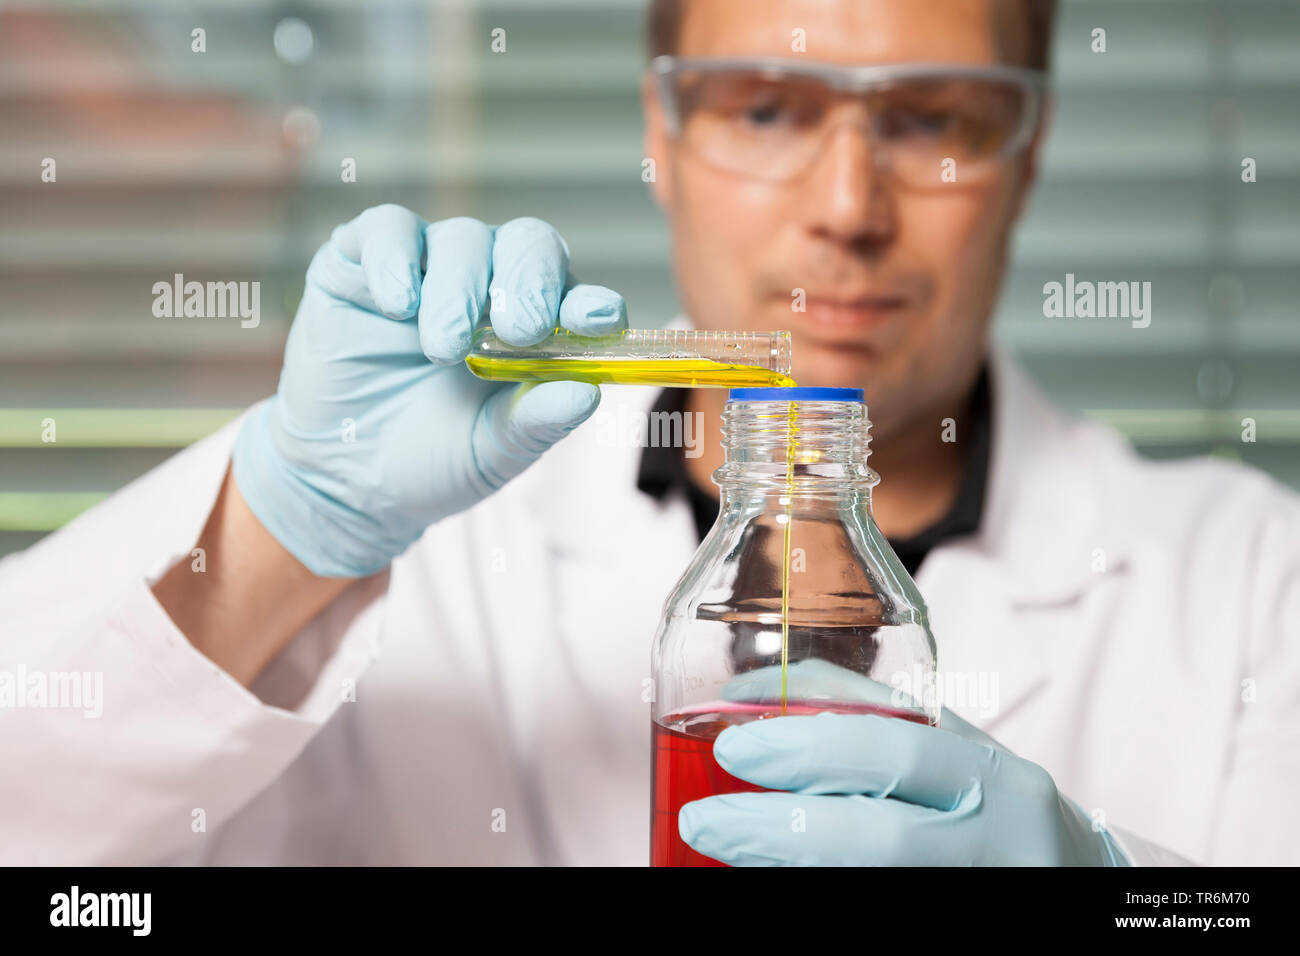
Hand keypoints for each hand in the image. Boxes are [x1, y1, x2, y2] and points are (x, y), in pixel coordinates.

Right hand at [232, 205, 625, 576]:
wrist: (347, 478)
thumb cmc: (435, 458)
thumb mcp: (493, 452)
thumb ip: (538, 422)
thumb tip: (589, 393)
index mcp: (539, 327)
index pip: (578, 295)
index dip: (591, 303)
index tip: (594, 321)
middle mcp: (491, 283)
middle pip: (527, 245)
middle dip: (528, 283)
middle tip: (520, 331)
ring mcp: (430, 265)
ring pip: (462, 237)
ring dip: (459, 290)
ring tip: (444, 349)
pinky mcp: (364, 260)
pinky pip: (388, 229)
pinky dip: (396, 260)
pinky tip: (397, 305)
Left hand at [681, 662, 1130, 865]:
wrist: (1085, 891)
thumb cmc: (996, 810)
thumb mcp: (955, 753)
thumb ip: (873, 715)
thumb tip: (755, 686)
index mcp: (1000, 780)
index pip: (895, 751)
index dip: (807, 745)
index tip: (735, 743)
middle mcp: (1002, 843)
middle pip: (879, 836)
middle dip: (779, 827)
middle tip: (705, 819)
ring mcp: (988, 893)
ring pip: (872, 877)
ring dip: (785, 866)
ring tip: (721, 846)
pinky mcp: (970, 930)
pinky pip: (879, 910)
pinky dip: (815, 889)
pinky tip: (767, 879)